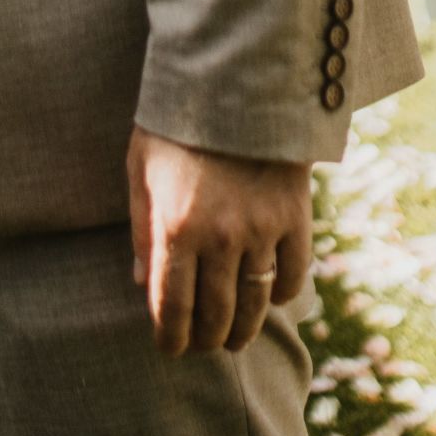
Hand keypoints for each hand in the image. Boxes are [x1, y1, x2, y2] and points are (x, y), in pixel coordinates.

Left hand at [128, 127, 312, 355]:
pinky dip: (281, 296)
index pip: (172, 306)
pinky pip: (293, 275)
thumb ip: (141, 231)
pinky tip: (269, 300)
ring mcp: (262, 230)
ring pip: (255, 304)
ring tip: (235, 339)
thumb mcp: (140, 172)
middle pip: (216, 313)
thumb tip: (142, 284)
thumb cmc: (175, 128)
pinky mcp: (295, 218)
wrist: (236, 85)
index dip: (170, 337)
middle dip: (206, 340)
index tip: (169, 349)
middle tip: (202, 347)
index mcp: (175, 227)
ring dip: (244, 330)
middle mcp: (220, 237)